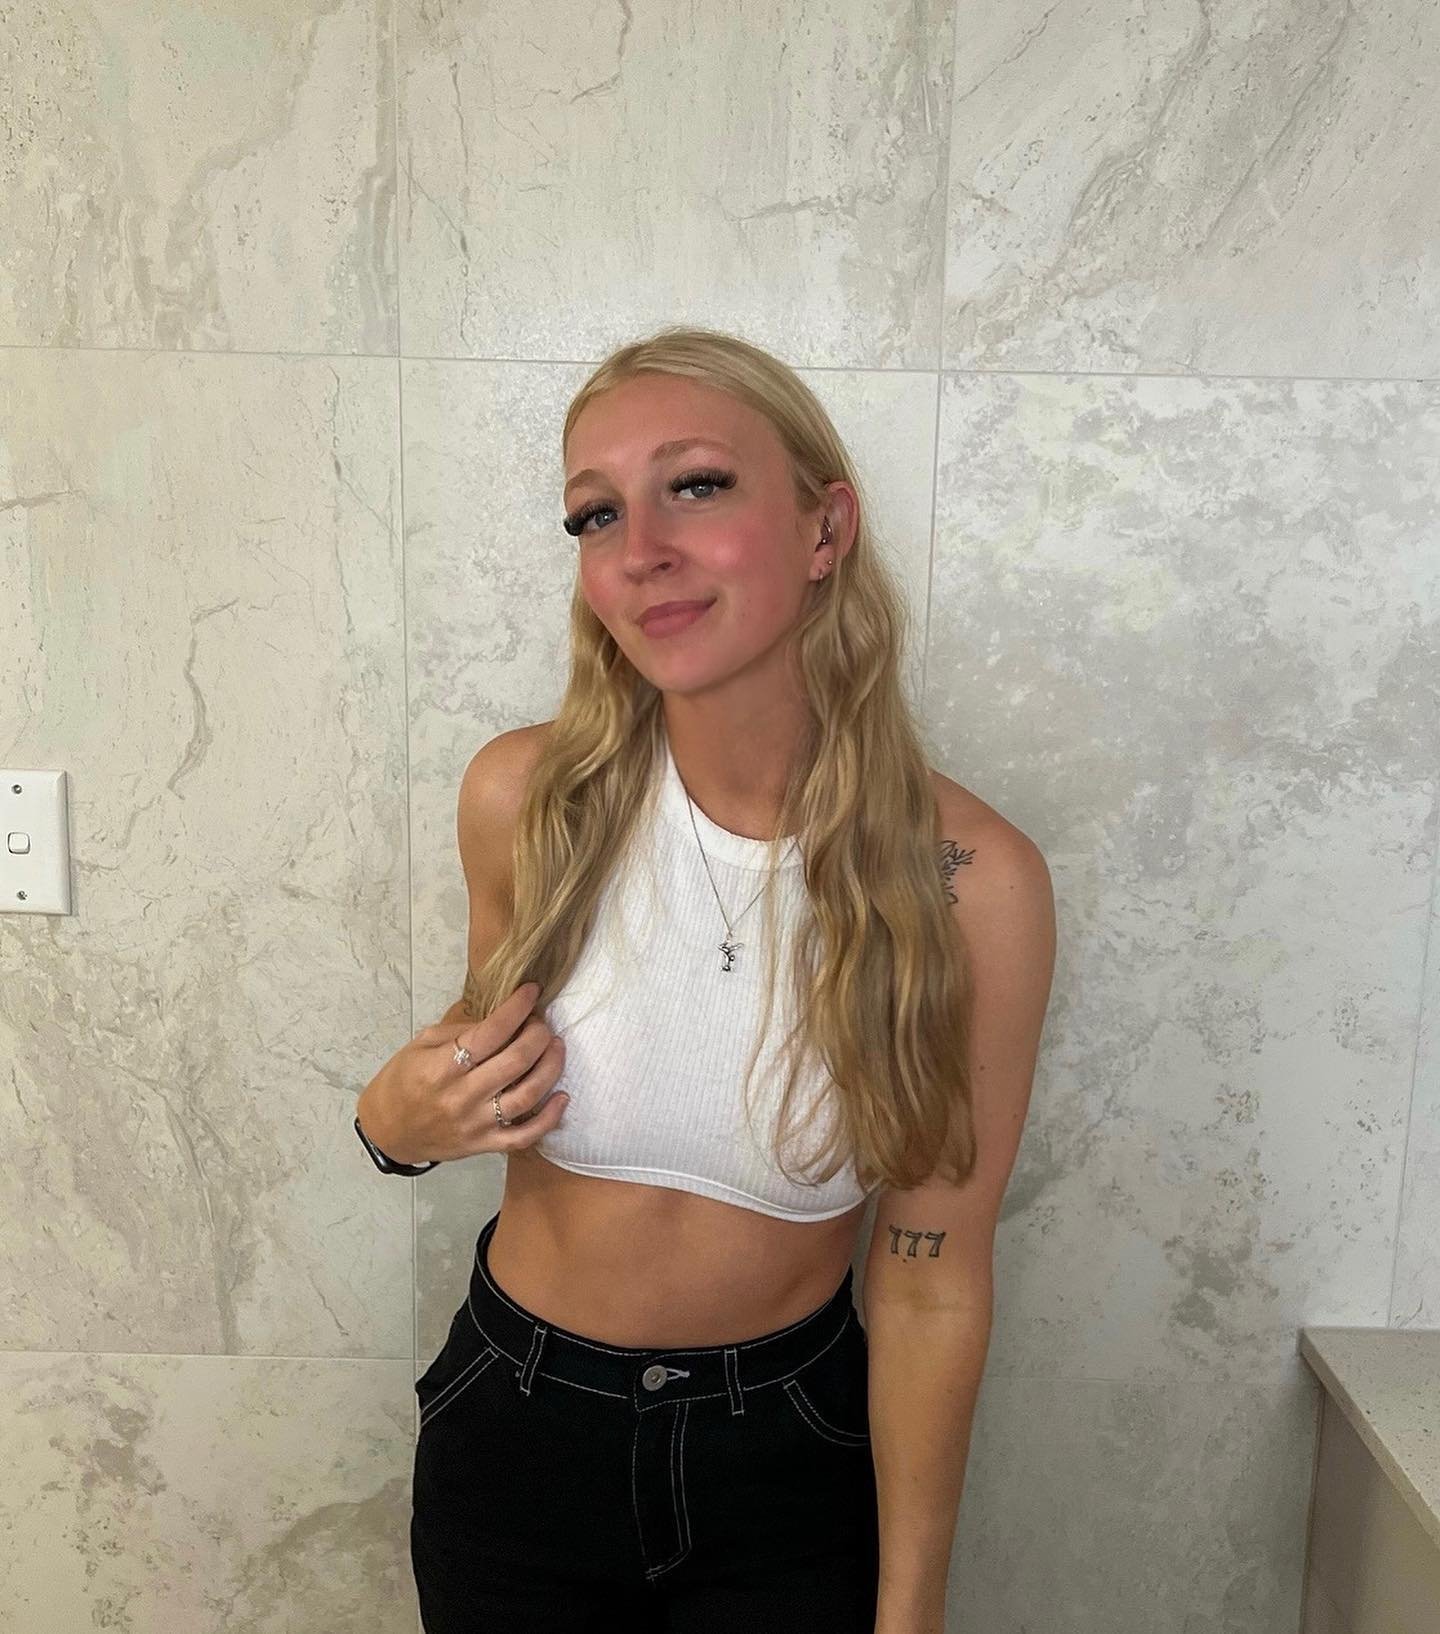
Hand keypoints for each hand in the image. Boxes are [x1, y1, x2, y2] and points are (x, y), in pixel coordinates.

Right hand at [356, 981, 567, 1164]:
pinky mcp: (484, 1145)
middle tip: (541, 1024)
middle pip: (516, 1060)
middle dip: (538, 1034)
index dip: (517, 1008)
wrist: (386, 1131)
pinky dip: (550, 1118)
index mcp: (442, 1066)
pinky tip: (562, 1097)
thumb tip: (503, 1019)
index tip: (532, 992)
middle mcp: (462, 1095)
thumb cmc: (401, 1082)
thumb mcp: (420, 1045)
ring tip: (556, 1046)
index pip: (490, 1032)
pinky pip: (525, 1136)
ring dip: (551, 1066)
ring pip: (528, 1094)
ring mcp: (476, 1123)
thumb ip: (460, 1031)